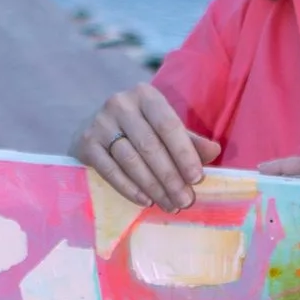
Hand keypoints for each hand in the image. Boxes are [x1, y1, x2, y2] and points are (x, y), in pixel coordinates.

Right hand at [75, 84, 218, 212]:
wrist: (93, 128)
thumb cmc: (138, 128)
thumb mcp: (164, 128)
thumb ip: (188, 140)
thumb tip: (214, 151)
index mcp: (145, 95)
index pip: (168, 126)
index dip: (184, 154)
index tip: (197, 179)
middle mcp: (120, 104)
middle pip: (150, 146)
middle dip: (170, 177)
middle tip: (185, 201)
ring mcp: (100, 122)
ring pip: (131, 160)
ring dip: (153, 186)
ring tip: (169, 204)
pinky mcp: (85, 142)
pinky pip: (110, 170)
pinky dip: (129, 188)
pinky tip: (145, 200)